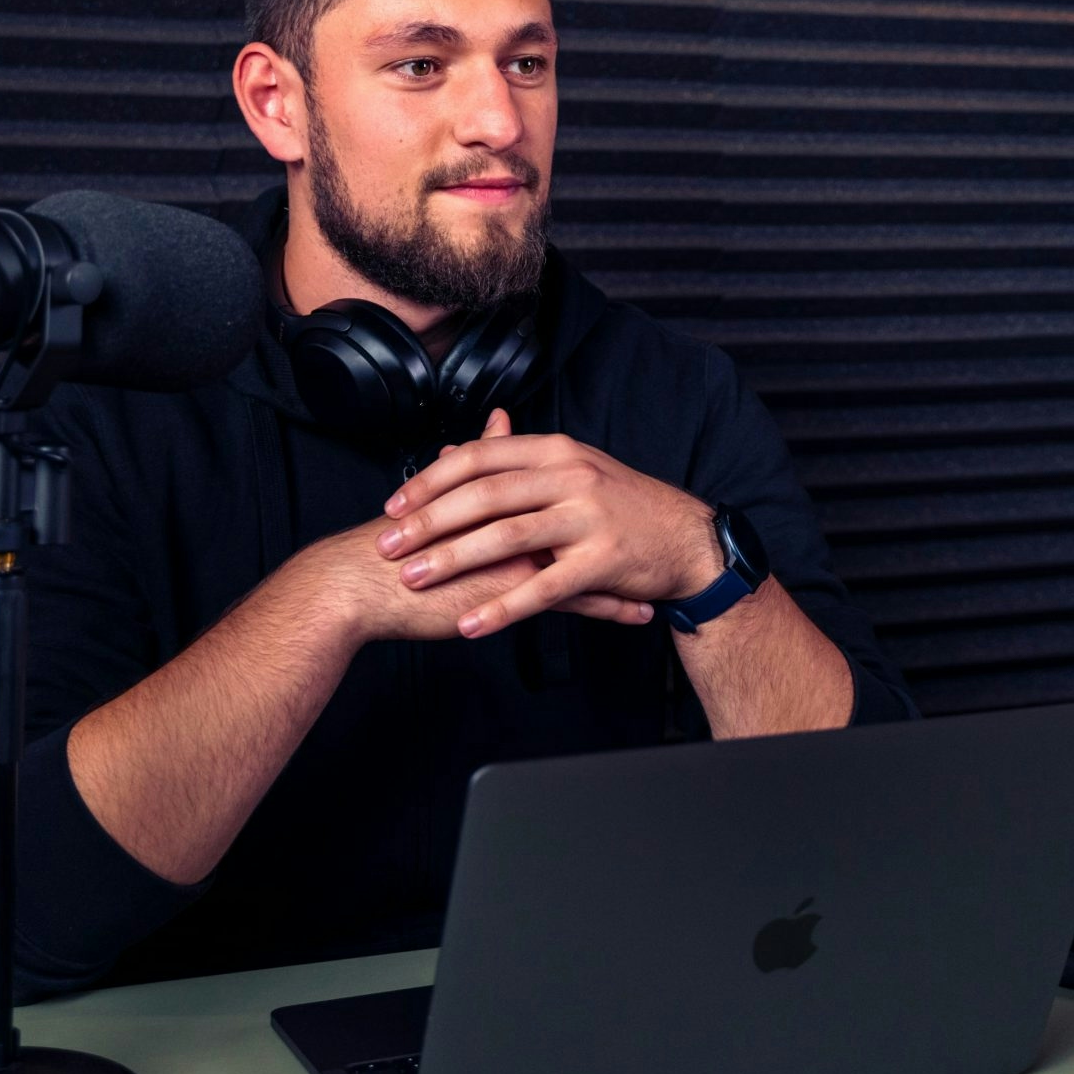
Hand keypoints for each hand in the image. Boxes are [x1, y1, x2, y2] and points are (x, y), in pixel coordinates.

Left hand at [376, 410, 723, 638]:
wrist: (686, 537)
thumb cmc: (621, 505)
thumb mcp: (569, 470)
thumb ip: (510, 464)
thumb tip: (448, 454)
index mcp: (556, 451)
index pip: (479, 458)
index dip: (429, 481)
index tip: (392, 505)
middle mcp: (570, 476)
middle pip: (483, 496)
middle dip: (428, 523)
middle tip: (387, 546)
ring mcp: (588, 517)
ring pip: (506, 537)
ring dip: (453, 560)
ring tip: (414, 580)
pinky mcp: (602, 560)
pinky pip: (543, 588)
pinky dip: (502, 607)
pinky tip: (471, 623)